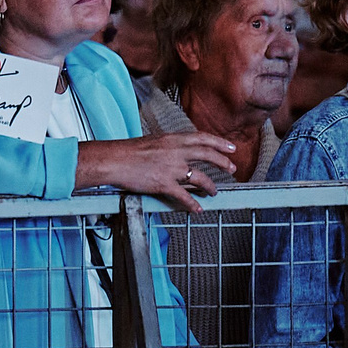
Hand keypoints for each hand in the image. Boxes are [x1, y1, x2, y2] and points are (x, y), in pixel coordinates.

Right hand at [78, 133, 234, 210]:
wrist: (115, 160)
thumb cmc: (129, 151)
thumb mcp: (155, 142)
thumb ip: (171, 146)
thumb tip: (182, 153)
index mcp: (173, 139)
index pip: (202, 138)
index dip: (219, 143)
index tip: (230, 147)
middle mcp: (175, 152)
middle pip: (207, 155)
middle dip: (223, 162)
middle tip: (232, 168)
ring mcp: (171, 168)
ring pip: (199, 178)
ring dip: (210, 186)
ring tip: (215, 192)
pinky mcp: (164, 184)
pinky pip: (184, 196)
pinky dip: (193, 204)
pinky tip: (198, 209)